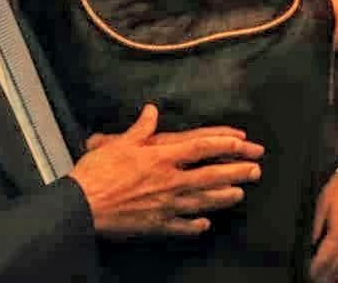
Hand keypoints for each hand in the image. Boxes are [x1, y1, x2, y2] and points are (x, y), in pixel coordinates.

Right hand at [70, 104, 263, 237]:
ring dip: (223, 197)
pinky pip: (182, 226)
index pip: (200, 147)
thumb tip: (151, 111)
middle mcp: (169, 181)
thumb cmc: (97, 172)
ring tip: (240, 194)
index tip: (242, 141)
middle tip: (256, 170)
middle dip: (236, 172)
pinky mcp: (156, 224)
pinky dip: (195, 225)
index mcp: (160, 157)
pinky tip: (205, 224)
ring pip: (203, 201)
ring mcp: (166, 205)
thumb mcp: (119, 143)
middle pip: (210, 175)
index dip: (223, 143)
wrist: (82, 206)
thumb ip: (140, 128)